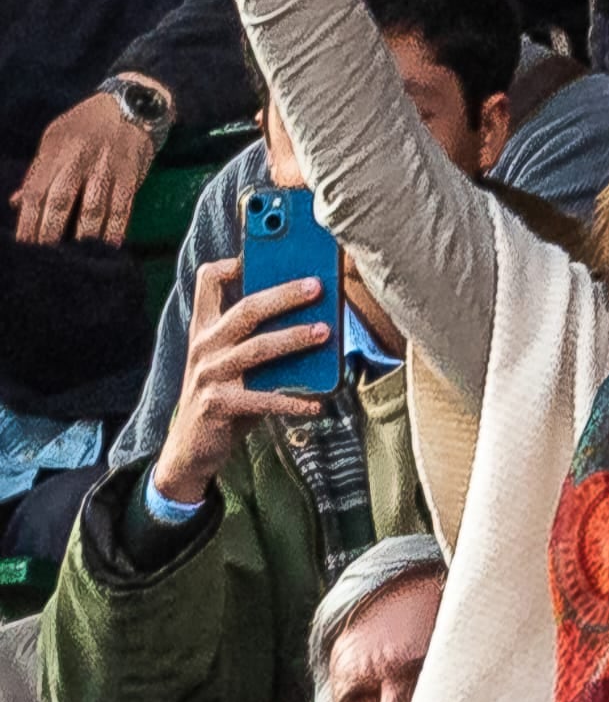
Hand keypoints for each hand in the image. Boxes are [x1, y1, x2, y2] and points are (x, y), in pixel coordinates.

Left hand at [11, 88, 165, 246]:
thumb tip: (19, 202)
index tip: (24, 243)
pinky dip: (116, 227)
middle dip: (50, 230)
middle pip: (61, 199)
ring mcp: (106, 167)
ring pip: (93, 206)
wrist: (130, 106)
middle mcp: (79, 159)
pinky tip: (110, 243)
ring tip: (76, 254)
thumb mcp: (55, 138)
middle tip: (45, 254)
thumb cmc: (87, 124)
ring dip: (83, 233)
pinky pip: (123, 206)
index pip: (37, 189)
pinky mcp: (131, 175)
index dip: (29, 219)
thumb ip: (38, 171)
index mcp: (55, 151)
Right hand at [151, 257, 327, 503]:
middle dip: (283, 295)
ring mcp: (209, 375)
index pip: (207, 281)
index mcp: (205, 329)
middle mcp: (203, 346)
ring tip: (325, 332)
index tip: (263, 251)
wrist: (190, 449)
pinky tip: (317, 402)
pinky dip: (291, 401)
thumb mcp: (233, 363)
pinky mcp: (217, 405)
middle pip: (245, 309)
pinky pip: (261, 399)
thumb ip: (257, 340)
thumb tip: (315, 319)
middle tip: (317, 286)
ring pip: (256, 349)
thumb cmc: (224, 397)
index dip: (233, 263)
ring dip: (293, 339)